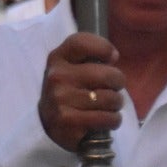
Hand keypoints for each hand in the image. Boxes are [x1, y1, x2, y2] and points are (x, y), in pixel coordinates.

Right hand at [38, 33, 123, 151]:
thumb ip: (89, 57)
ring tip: (109, 106)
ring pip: (110, 99)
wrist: (48, 123)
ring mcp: (60, 99)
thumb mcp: (70, 67)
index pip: (81, 42)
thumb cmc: (69, 90)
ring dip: (116, 104)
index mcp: (57, 58)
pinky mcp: (67, 121)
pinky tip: (107, 119)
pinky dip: (113, 120)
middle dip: (118, 83)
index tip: (113, 58)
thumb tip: (113, 57)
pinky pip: (106, 118)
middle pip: (107, 75)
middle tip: (114, 89)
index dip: (104, 48)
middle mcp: (56, 77)